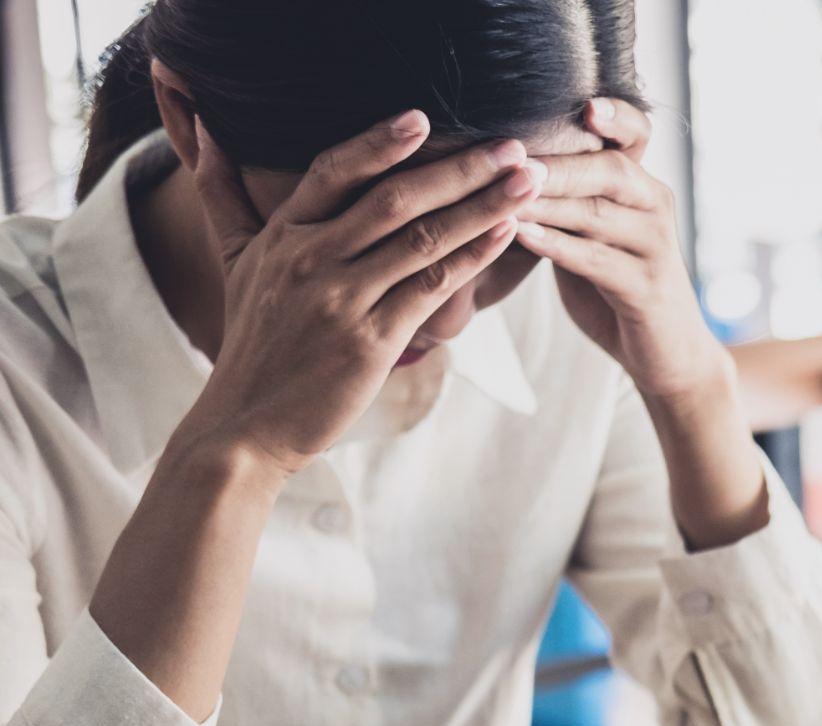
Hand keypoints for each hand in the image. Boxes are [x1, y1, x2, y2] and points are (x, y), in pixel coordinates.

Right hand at [181, 111, 539, 473]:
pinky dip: (473, 256)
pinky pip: (432, 287)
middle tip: (512, 145)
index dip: (379, 142)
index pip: (333, 170)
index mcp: (283, 234)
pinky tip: (507, 233)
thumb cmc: (253, 341)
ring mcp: (341, 299)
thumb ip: (222, 193)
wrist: (247, 422)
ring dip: (483, 206)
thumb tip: (203, 129)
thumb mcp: (233, 260)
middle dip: (459, 168)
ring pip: (421, 238)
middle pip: (393, 199)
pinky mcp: (371, 341)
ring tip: (528, 180)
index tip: (424, 116)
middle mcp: (310, 259)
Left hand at [516, 100, 730, 402]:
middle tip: (510, 157)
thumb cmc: (620, 291)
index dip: (614, 116)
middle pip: (610, 169)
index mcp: (643, 188)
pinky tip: (522, 235)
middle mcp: (656, 209)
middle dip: (558, 162)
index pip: (636, 134)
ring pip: (598, 212)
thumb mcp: (595, 236)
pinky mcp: (646, 289)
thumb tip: (504, 164)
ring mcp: (655, 248)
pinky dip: (557, 245)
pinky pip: (597, 259)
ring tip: (503, 193)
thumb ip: (567, 201)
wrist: (668, 354)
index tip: (584, 107)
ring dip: (546, 202)